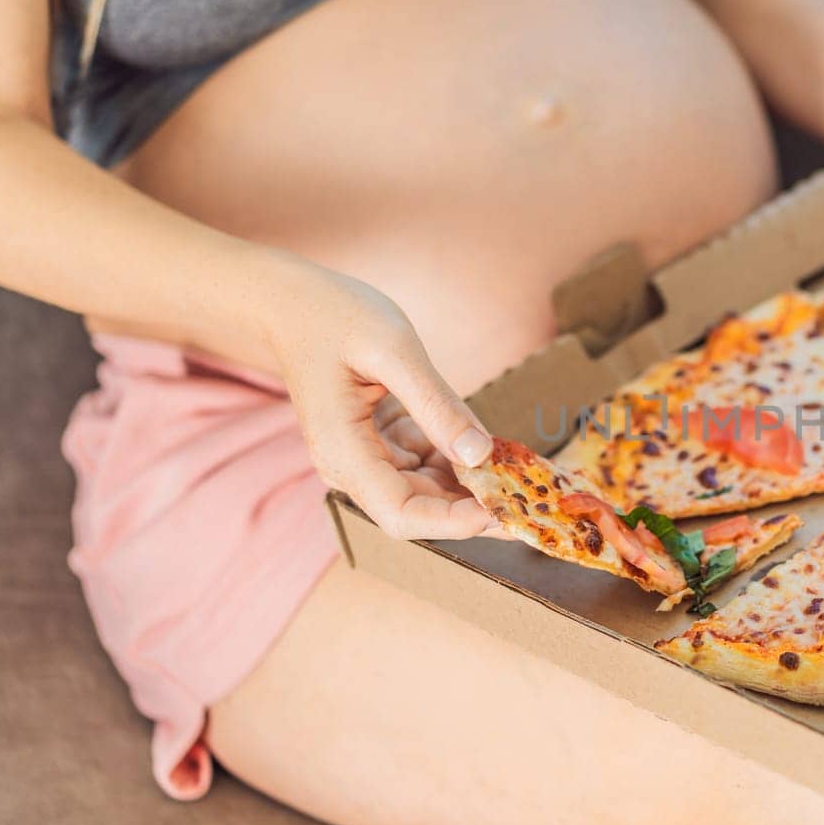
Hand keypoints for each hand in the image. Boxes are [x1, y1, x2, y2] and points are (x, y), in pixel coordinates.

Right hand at [255, 259, 494, 540]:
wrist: (294, 303)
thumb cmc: (335, 315)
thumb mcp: (394, 350)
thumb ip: (437, 405)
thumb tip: (481, 455)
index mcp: (343, 453)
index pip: (402, 514)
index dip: (455, 522)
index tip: (504, 511)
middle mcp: (351, 467)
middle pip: (419, 510)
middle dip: (474, 509)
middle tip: (529, 501)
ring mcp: (364, 458)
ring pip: (427, 490)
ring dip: (472, 485)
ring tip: (519, 472)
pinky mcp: (379, 444)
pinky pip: (424, 464)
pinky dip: (459, 458)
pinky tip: (493, 447)